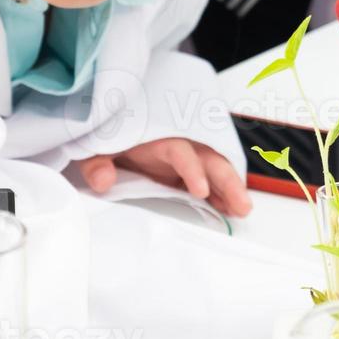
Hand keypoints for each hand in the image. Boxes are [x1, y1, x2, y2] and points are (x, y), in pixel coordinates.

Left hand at [76, 137, 253, 217]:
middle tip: (240, 204)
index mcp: (157, 137)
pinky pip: (209, 179)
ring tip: (243, 209)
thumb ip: (97, 162)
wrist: (111, 129)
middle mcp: (177, 144)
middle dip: (227, 180)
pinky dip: (221, 192)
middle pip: (209, 158)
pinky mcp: (185, 170)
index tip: (200, 190)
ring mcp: (184, 157)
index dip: (192, 170)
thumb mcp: (95, 147)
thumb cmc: (108, 137)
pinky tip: (230, 208)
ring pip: (215, 168)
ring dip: (231, 187)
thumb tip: (103, 179)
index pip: (180, 151)